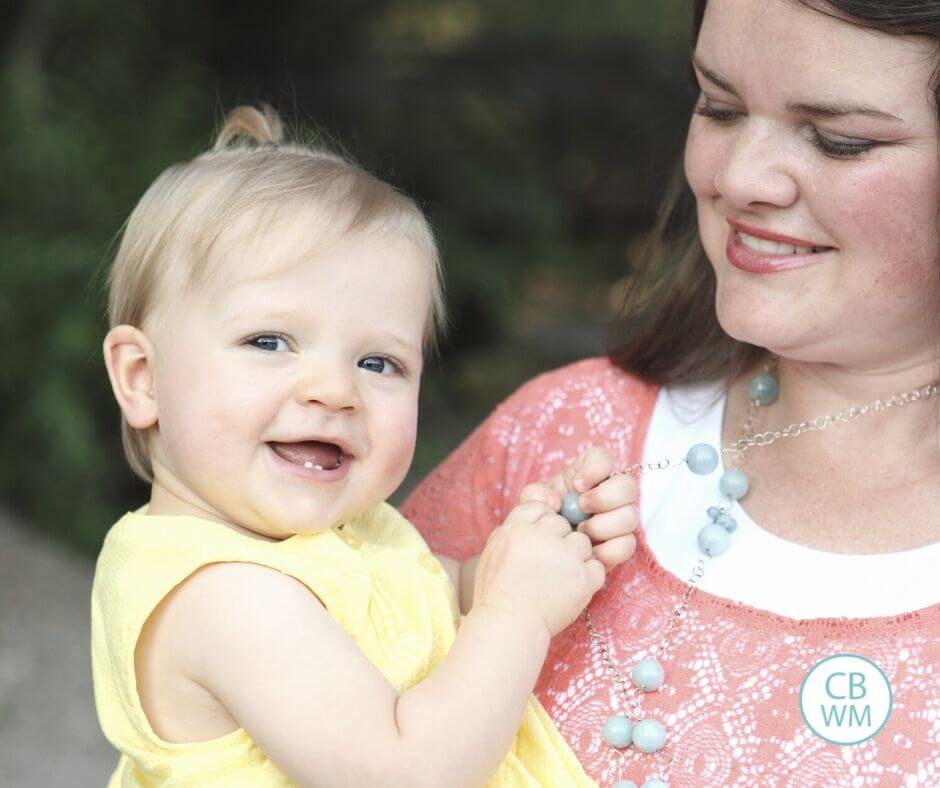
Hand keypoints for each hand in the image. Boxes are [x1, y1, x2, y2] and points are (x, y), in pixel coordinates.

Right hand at [473, 500, 605, 637]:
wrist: (508, 625)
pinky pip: (597, 566)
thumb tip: (533, 514)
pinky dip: (588, 577)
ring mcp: (565, 556)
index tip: (538, 542)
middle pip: (562, 524)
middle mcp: (541, 537)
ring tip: (559, 579)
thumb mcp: (492, 551)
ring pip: (582, 542)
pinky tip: (571, 588)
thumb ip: (512, 529)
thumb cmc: (496, 591)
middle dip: (559, 541)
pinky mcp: (583, 578)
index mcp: (516, 528)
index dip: (541, 524)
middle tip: (548, 565)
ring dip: (575, 557)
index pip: (539, 507)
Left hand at [518, 447, 637, 571]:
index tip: (577, 485)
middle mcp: (610, 494)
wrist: (546, 550)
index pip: (604, 458)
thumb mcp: (532, 503)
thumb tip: (556, 500)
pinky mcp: (621, 544)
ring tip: (580, 532)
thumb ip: (535, 495)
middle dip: (604, 498)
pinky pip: (627, 545)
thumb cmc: (543, 519)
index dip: (595, 468)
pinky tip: (589, 552)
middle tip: (581, 507)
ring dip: (603, 526)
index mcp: (588, 476)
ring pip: (630, 516)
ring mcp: (619, 519)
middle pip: (628, 486)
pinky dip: (607, 550)